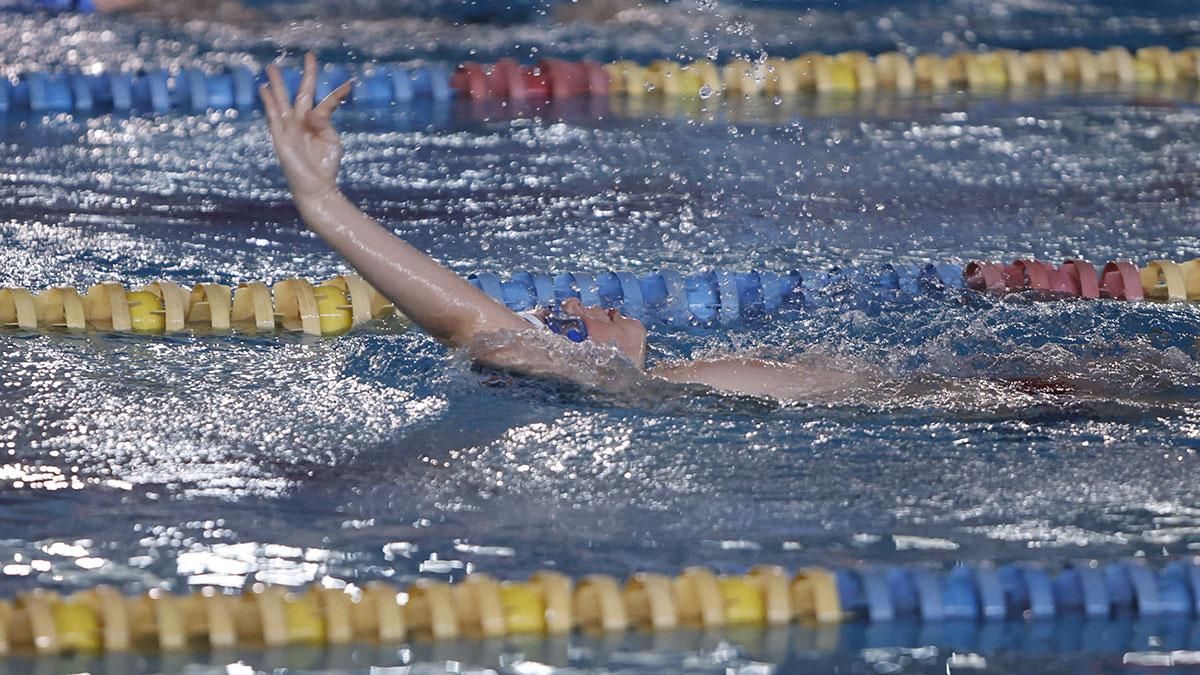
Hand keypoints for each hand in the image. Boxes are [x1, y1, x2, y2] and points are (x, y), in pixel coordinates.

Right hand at [260, 52, 351, 201]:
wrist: (316, 187)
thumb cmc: (326, 166)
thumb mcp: (332, 141)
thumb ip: (324, 123)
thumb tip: (309, 113)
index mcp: (318, 124)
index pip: (327, 103)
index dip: (337, 93)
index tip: (349, 83)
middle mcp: (302, 123)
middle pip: (302, 94)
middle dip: (305, 76)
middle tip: (309, 55)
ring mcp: (290, 129)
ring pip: (283, 102)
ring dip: (277, 85)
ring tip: (272, 67)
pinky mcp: (280, 138)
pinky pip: (273, 117)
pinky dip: (268, 103)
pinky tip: (263, 89)